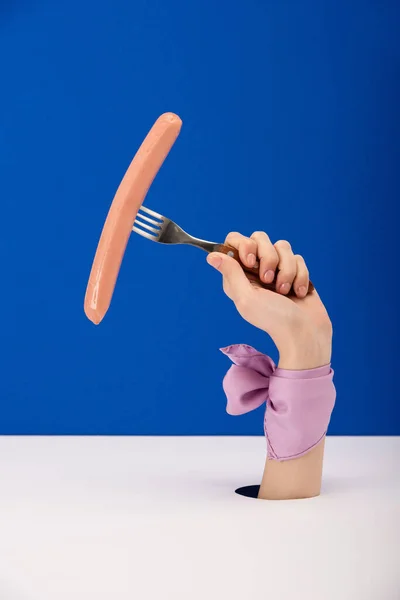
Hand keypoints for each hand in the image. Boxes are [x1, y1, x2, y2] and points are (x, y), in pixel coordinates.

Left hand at [207, 231, 331, 369]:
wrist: (304, 331)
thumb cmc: (273, 319)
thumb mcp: (246, 298)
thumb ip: (231, 273)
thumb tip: (210, 255)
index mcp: (238, 274)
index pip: (234, 240)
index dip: (243, 245)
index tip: (250, 262)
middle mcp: (256, 269)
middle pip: (260, 237)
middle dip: (268, 256)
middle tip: (267, 279)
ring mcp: (277, 269)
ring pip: (282, 246)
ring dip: (286, 269)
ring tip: (284, 291)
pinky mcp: (295, 271)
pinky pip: (298, 258)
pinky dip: (299, 275)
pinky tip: (298, 292)